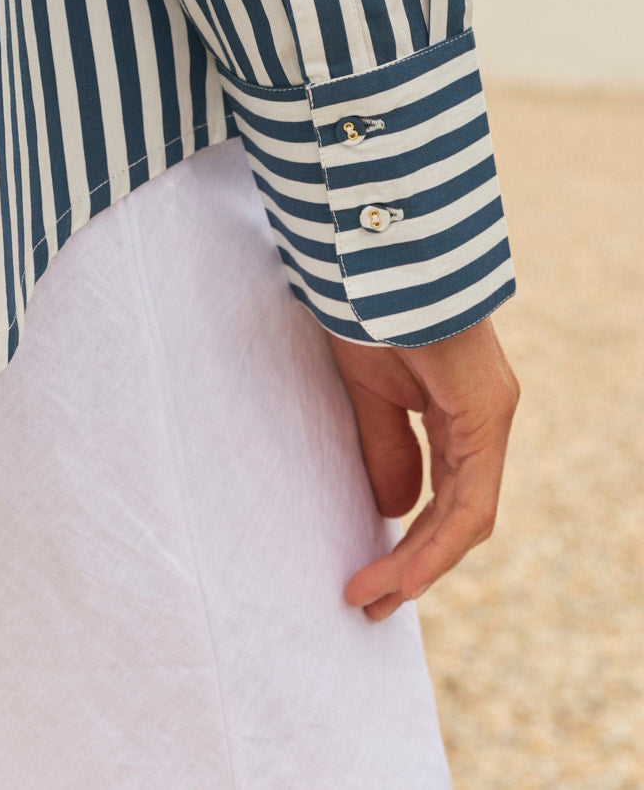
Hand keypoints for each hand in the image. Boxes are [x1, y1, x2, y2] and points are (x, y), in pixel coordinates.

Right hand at [327, 317, 519, 620]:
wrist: (380, 255)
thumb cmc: (371, 310)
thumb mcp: (370, 393)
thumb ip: (385, 449)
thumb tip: (393, 511)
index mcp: (460, 413)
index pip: (444, 497)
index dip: (409, 545)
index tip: (366, 579)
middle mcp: (485, 418)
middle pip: (457, 516)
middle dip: (413, 566)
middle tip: (368, 602)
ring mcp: (491, 416)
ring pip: (465, 516)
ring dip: (419, 565)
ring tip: (373, 598)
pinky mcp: (486, 412)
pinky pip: (468, 499)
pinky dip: (436, 544)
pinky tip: (402, 573)